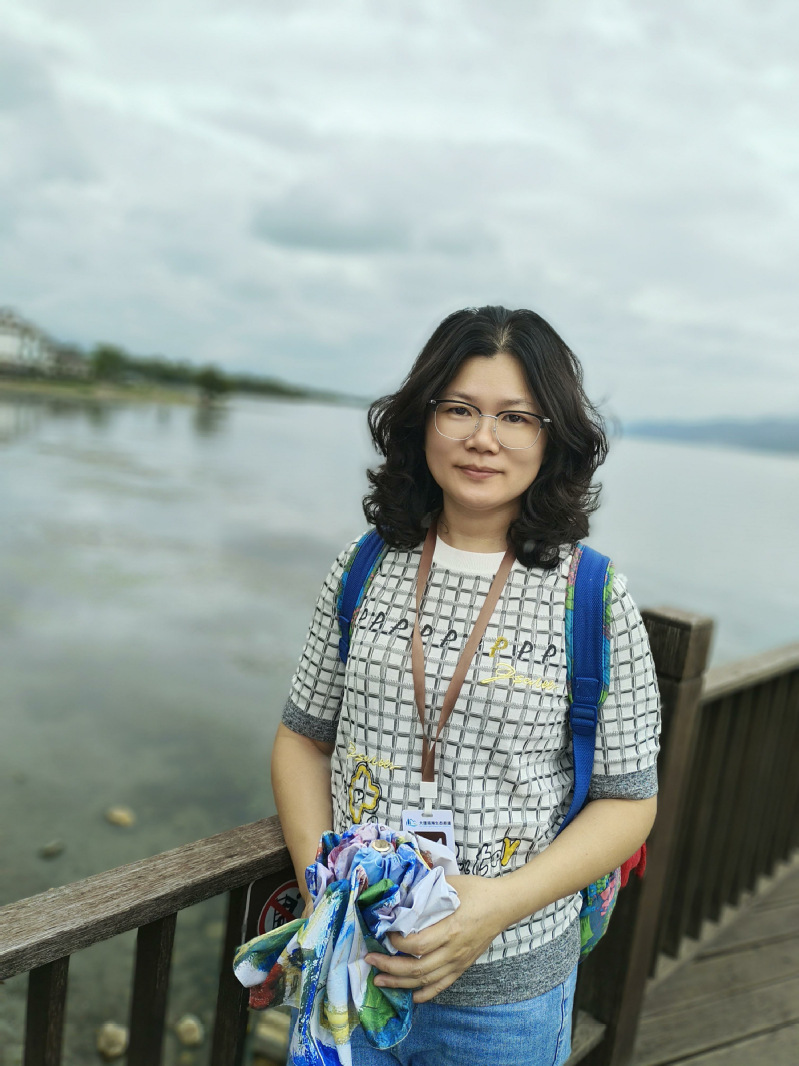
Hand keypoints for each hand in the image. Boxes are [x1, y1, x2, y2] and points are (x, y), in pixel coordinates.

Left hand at [364, 875, 505, 1003]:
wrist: (503, 905)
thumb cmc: (477, 891)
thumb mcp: (451, 884)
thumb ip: (426, 890)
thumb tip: (401, 893)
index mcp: (450, 929)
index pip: (417, 945)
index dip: (397, 943)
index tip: (385, 933)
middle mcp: (453, 950)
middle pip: (417, 968)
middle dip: (389, 966)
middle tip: (370, 960)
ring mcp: (458, 961)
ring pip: (426, 981)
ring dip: (400, 983)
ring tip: (380, 980)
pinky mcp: (463, 966)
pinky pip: (442, 985)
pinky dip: (425, 994)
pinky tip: (411, 995)